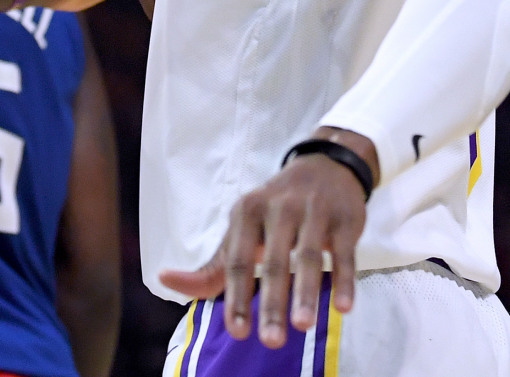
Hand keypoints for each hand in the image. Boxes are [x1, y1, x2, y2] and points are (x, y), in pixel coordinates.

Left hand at [158, 129, 377, 347]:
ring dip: (307, 293)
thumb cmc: (274, 211)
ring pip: (310, 256)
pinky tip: (344, 308)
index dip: (236, 297)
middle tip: (272, 341)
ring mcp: (313, 211)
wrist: (323, 167)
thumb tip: (164, 279)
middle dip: (272, 303)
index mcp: (246, 212)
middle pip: (274, 262)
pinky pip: (345, 253)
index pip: (237, 261)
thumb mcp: (241, 231)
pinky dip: (345, 280)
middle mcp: (278, 208)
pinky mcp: (345, 218)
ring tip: (303, 327)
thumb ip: (212, 266)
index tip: (238, 333)